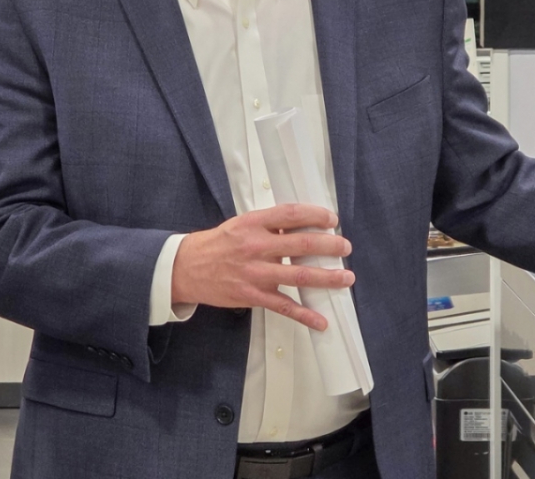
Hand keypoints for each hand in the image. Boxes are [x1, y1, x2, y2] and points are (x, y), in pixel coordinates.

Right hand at [171, 204, 353, 329]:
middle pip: (301, 244)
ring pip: (299, 275)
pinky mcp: (253, 295)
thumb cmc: (218, 244)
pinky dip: (305, 315)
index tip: (332, 219)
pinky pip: (284, 306)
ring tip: (346, 278)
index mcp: (254, 224)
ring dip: (327, 278)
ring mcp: (256, 273)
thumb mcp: (242, 224)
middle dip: (329, 246)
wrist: (187, 268)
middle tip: (345, 247)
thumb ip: (269, 225)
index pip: (291, 214)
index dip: (315, 215)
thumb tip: (302, 225)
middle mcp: (256, 247)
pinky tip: (321, 321)